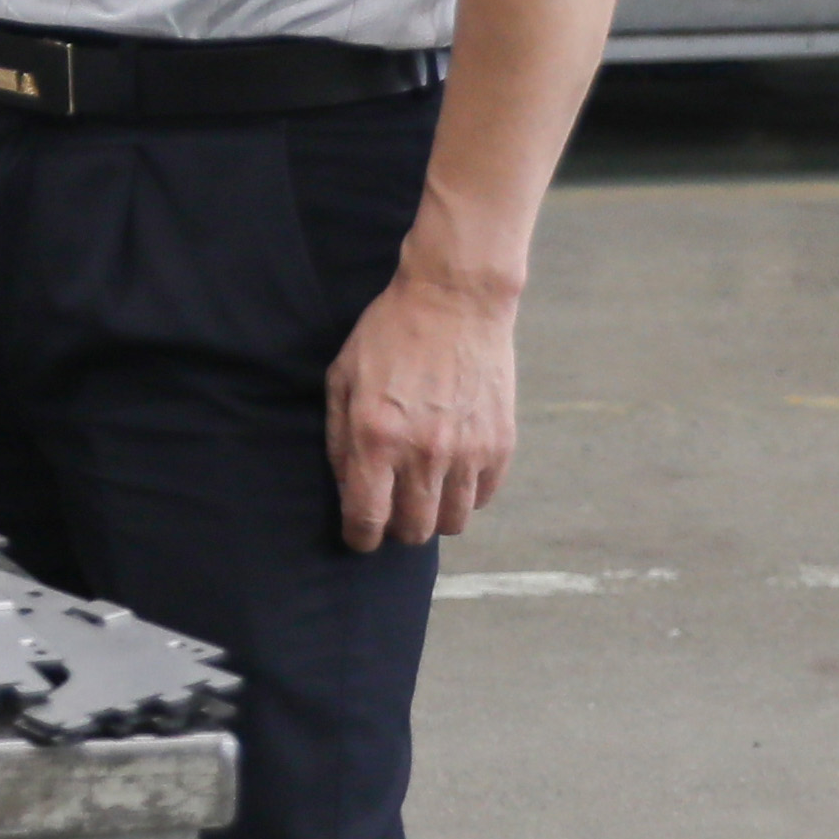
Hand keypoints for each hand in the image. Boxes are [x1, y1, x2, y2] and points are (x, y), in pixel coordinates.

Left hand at [322, 259, 519, 550]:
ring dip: (433, 514)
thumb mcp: (342, 378)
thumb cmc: (389, 335)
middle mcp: (423, 454)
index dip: (360, 538)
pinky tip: (452, 468)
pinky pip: (482, 498)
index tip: (359, 536)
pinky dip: (465, 493)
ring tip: (423, 489)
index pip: (368, 519)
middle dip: (396, 527)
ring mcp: (467, 452)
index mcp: (376, 438)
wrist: (454, 300)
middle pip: (413, 530)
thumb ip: (338, 439)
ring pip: (452, 523)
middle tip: (392, 506)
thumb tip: (347, 489)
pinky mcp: (500, 445)